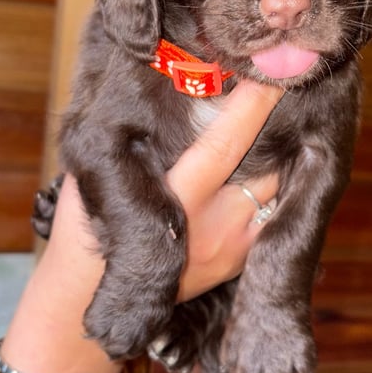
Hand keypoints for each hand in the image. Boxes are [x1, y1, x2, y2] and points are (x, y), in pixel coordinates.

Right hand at [0, 80, 281, 372]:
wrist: (87, 296)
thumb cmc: (86, 225)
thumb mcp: (103, 175)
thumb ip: (137, 141)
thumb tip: (166, 88)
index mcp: (177, 200)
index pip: (224, 144)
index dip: (251, 108)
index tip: (269, 76)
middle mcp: (213, 226)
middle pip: (265, 167)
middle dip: (278, 129)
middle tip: (285, 88)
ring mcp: (232, 249)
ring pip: (277, 191)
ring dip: (283, 158)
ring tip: (285, 124)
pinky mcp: (239, 263)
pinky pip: (271, 216)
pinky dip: (276, 189)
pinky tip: (276, 165)